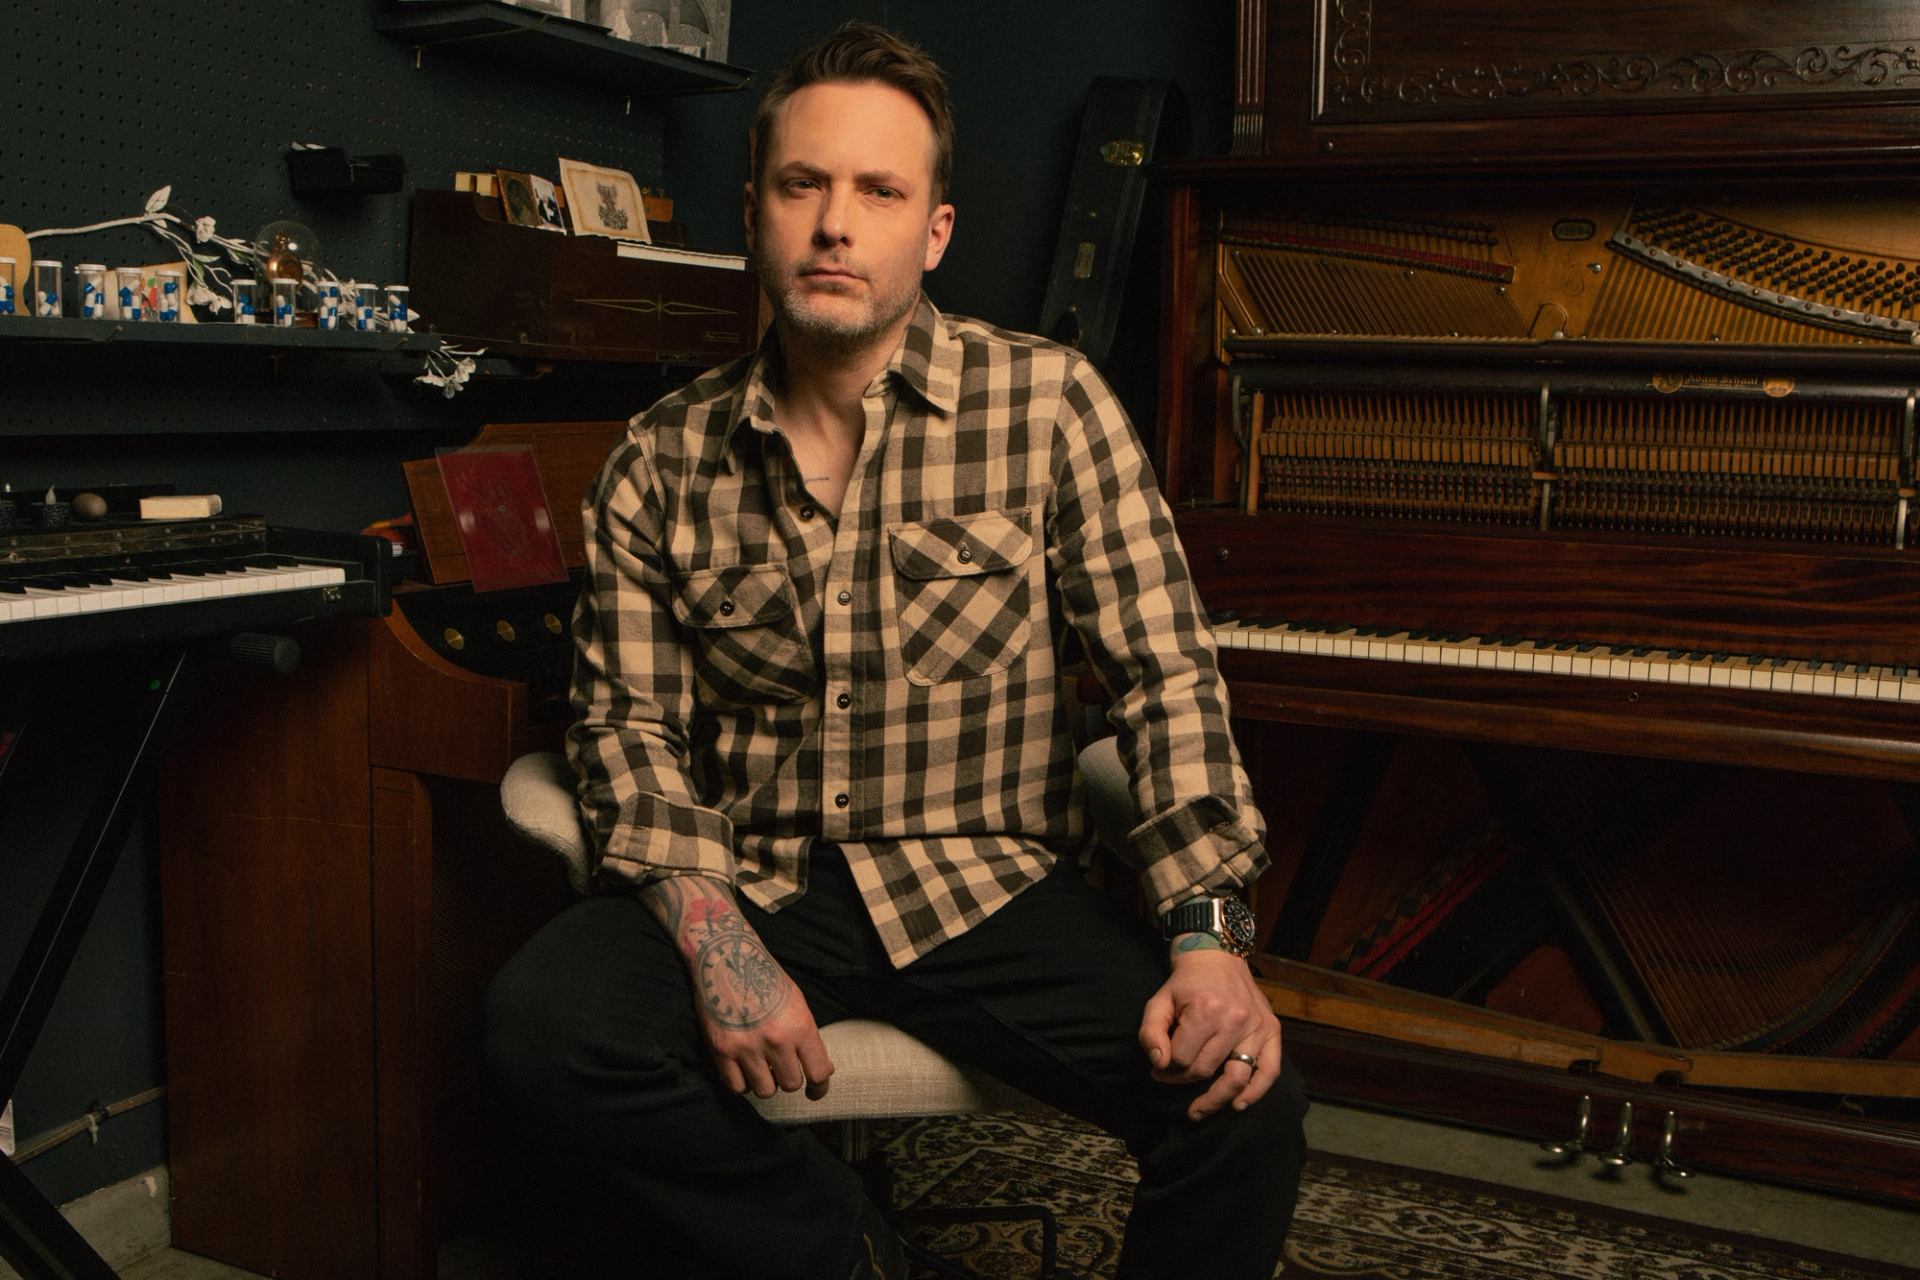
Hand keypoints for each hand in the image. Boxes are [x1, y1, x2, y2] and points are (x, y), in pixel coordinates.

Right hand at [642, 876, 834, 1099]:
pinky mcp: (721, 1050)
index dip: (820, 1088)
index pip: (819, 1073)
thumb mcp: (797, 1003)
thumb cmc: (765, 978)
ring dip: (766, 1083)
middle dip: (788, 1079)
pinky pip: (737, 1087)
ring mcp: (747, 1047)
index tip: (815, 1091)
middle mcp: (776, 1039)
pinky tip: (743, 1070)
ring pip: (765, 1091)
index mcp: (800, 1026)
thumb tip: (824, 1071)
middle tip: (782, 1068)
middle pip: (791, 1084)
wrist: (727, 957)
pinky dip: (742, 1083)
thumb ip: (809, 1038)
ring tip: (761, 1067)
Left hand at [1137, 943, 1282, 1120]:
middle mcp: (1235, 1020)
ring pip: (1236, 1077)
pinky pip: (1269, 1070)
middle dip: (1183, 1080)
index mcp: (1205, 1010)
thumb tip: (1159, 1065)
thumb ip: (1151, 1033)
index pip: (1182, 1058)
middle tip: (1171, 1079)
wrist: (1218, 957)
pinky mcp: (1272, 1030)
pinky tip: (1239, 1104)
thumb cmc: (1185, 984)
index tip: (1158, 1068)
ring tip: (1198, 1111)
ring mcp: (1257, 1026)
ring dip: (1215, 1099)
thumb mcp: (1159, 1001)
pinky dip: (1256, 1092)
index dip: (1165, 1069)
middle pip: (1205, 1070)